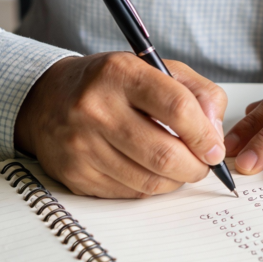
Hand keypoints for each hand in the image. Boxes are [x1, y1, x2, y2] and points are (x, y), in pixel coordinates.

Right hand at [14, 53, 227, 197]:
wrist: (47, 100)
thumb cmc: (109, 84)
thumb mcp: (153, 68)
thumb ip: (196, 92)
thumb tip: (215, 133)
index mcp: (120, 73)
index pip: (177, 108)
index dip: (204, 134)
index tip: (215, 147)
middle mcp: (96, 108)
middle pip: (164, 153)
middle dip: (196, 166)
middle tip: (203, 165)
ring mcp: (82, 145)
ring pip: (149, 181)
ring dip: (175, 181)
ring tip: (180, 169)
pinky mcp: (76, 175)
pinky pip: (128, 193)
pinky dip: (149, 188)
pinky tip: (150, 173)